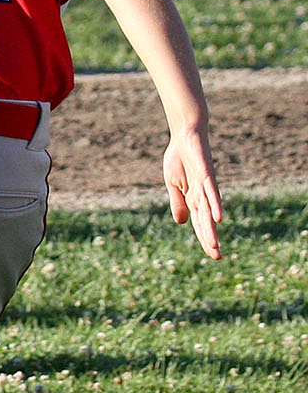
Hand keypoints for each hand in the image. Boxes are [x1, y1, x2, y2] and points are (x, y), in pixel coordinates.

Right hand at [164, 126, 221, 258]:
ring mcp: (206, 185)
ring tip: (214, 244)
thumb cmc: (180, 158)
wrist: (185, 134)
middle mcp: (203, 194)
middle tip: (216, 257)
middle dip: (210, 238)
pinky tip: (219, 217)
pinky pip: (211, 192)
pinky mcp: (206, 174)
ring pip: (209, 210)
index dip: (205, 237)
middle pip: (207, 220)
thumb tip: (181, 223)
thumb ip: (178, 203)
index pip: (199, 221)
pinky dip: (215, 205)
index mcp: (194, 197)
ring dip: (211, 228)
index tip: (212, 255)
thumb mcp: (173, 184)